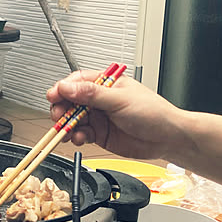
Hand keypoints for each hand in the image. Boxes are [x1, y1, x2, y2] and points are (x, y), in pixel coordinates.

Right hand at [45, 69, 182, 159]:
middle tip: (59, 116)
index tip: (53, 96)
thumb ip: (91, 94)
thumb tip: (67, 87)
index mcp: (105, 84)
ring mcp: (98, 117)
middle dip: (61, 109)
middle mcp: (99, 99)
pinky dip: (76, 137)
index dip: (62, 89)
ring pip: (72, 119)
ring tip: (69, 131)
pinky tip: (80, 138)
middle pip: (69, 101)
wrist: (168, 139)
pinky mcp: (99, 134)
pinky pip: (80, 134)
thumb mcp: (120, 99)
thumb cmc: (153, 113)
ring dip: (67, 126)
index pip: (76, 82)